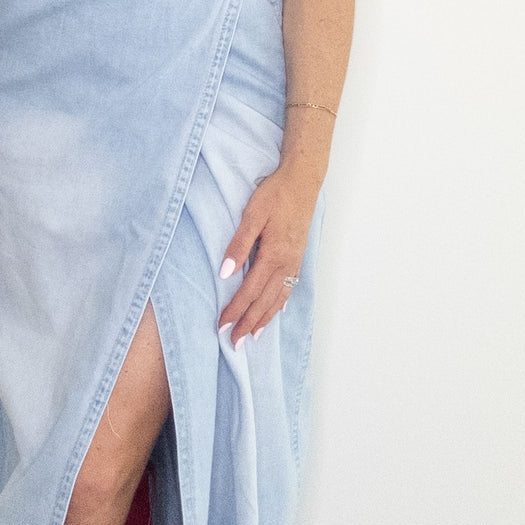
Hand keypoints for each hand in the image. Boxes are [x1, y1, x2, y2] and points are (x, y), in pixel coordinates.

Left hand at [216, 162, 318, 346]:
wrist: (303, 181)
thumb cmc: (276, 194)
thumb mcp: (252, 214)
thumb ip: (239, 244)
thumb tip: (225, 272)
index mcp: (273, 255)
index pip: (250, 291)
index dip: (235, 310)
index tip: (222, 326)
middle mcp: (286, 264)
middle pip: (265, 302)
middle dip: (248, 323)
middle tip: (234, 344)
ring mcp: (294, 262)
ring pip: (278, 298)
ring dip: (264, 319)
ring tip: (252, 336)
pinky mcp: (297, 257)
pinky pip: (288, 288)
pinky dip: (280, 304)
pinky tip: (276, 312)